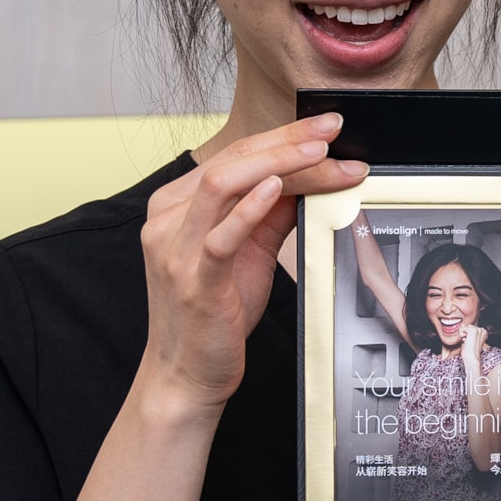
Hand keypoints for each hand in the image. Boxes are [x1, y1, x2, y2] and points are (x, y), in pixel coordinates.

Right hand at [137, 114, 362, 413]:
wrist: (187, 372)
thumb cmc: (215, 312)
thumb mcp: (250, 250)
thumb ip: (273, 212)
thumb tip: (311, 176)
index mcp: (176, 204)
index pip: (234, 155)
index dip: (283, 136)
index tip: (325, 128)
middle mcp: (168, 218)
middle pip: (231, 161)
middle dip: (288, 141)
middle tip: (332, 131)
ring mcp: (175, 248)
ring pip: (222, 184)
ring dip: (277, 163)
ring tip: (318, 153)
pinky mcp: (194, 280)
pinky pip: (220, 236)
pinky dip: (250, 207)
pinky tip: (278, 189)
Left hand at [462, 323, 490, 363]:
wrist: (471, 358)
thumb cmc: (470, 352)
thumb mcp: (469, 340)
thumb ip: (467, 331)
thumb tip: (463, 324)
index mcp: (484, 332)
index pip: (471, 328)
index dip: (468, 336)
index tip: (472, 343)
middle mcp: (482, 330)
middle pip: (468, 326)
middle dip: (466, 334)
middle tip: (469, 343)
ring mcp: (478, 329)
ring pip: (464, 327)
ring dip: (463, 335)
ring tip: (468, 342)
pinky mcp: (473, 330)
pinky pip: (461, 328)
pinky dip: (461, 335)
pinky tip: (466, 341)